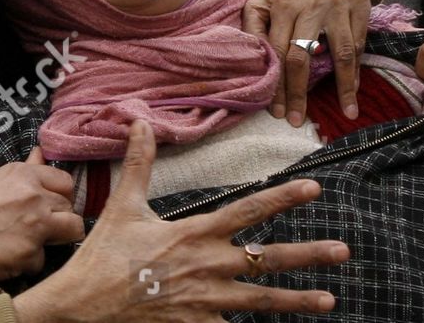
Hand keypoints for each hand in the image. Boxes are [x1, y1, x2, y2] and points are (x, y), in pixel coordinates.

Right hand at [0, 146, 82, 280]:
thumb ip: (27, 168)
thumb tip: (40, 152)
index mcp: (26, 175)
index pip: (67, 183)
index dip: (61, 197)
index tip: (50, 206)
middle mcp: (35, 196)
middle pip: (70, 209)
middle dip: (58, 220)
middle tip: (36, 228)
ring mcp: (36, 225)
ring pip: (71, 232)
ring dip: (54, 240)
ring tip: (29, 242)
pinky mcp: (30, 253)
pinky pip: (43, 260)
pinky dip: (29, 263)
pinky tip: (9, 257)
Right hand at [11, 120, 348, 322]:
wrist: (80, 308)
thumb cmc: (102, 257)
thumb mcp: (123, 206)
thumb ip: (139, 163)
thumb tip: (140, 120)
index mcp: (194, 233)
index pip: (248, 210)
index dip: (283, 197)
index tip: (314, 188)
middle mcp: (207, 267)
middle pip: (267, 259)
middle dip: (309, 256)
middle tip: (344, 252)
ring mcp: (204, 301)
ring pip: (260, 301)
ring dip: (297, 302)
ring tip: (329, 301)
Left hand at [243, 0, 369, 126]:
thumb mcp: (263, 4)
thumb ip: (253, 29)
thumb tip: (255, 63)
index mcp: (285, 2)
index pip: (279, 51)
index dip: (278, 85)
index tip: (279, 112)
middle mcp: (312, 2)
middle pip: (304, 56)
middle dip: (299, 92)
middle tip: (298, 120)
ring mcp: (339, 1)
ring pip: (341, 52)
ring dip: (345, 85)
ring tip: (348, 110)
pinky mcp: (360, 2)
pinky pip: (359, 43)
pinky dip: (357, 68)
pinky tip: (354, 87)